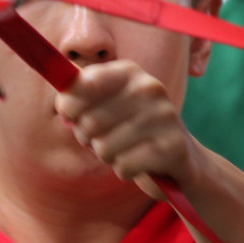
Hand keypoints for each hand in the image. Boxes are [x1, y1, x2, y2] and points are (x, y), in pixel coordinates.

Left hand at [56, 60, 195, 193]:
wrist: (180, 157)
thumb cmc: (128, 129)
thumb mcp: (103, 105)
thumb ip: (76, 96)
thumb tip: (63, 103)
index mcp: (128, 72)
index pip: (84, 83)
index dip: (68, 105)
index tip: (69, 115)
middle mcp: (149, 88)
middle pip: (89, 121)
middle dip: (88, 137)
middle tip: (102, 138)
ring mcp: (165, 117)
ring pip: (104, 147)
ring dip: (107, 156)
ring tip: (123, 151)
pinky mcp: (174, 147)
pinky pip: (124, 166)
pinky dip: (124, 170)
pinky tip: (139, 164)